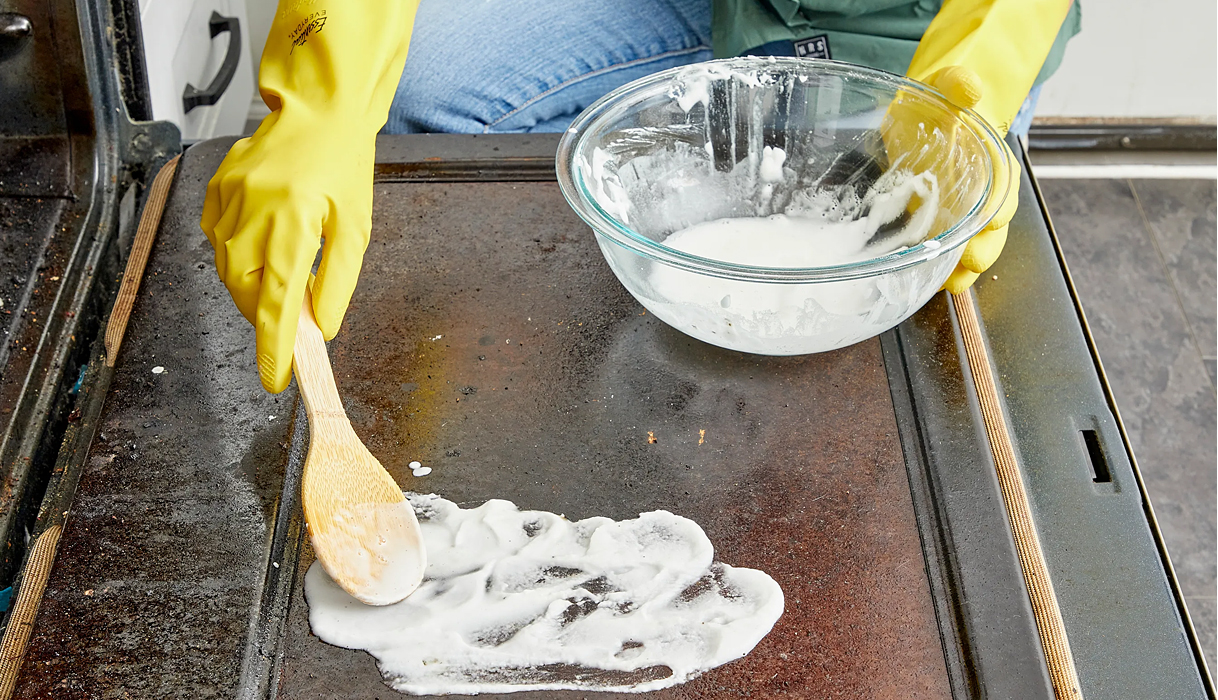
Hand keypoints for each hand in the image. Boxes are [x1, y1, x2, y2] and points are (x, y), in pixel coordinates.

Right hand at [201, 114, 374, 392]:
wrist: (319, 112)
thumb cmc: (343, 166)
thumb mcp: (355, 228)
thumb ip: (337, 281)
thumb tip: (321, 326)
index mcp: (293, 221)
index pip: (277, 301)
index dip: (273, 346)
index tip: (275, 378)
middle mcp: (254, 210)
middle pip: (245, 290)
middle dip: (265, 315)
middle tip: (290, 320)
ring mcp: (229, 198)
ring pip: (227, 269)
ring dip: (251, 288)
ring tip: (280, 278)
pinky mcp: (216, 189)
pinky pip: (217, 239)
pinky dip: (236, 256)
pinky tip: (261, 245)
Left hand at [882, 66, 1020, 294]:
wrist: (914, 110)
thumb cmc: (937, 98)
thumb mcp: (946, 84)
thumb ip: (958, 85)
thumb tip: (968, 88)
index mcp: (990, 160)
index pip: (1004, 184)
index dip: (1002, 202)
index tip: (996, 218)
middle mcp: (978, 191)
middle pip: (992, 226)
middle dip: (985, 246)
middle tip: (973, 261)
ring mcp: (956, 210)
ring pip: (970, 244)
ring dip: (963, 267)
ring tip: (954, 284)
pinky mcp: (929, 220)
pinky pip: (940, 248)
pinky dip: (938, 267)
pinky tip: (929, 281)